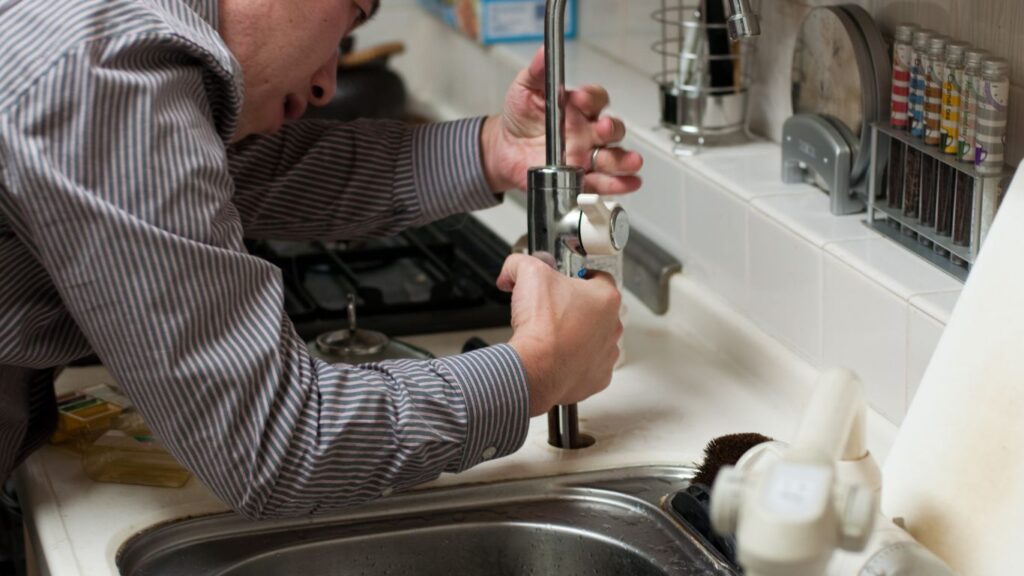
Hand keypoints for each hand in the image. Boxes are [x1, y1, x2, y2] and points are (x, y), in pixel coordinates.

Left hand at [481, 47, 642, 193]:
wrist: (505, 149)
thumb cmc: (520, 117)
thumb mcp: (525, 89)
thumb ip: (537, 71)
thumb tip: (544, 52)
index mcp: (578, 108)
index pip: (596, 99)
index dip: (591, 98)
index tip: (578, 99)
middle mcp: (588, 132)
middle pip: (612, 130)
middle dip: (611, 130)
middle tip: (601, 130)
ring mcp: (587, 155)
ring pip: (613, 157)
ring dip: (624, 160)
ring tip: (630, 162)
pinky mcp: (581, 178)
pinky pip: (603, 182)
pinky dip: (618, 184)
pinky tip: (628, 183)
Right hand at [497, 254, 622, 416]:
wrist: (535, 368)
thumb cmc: (542, 327)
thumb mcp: (528, 274)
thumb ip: (521, 263)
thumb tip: (513, 269)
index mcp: (605, 298)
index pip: (600, 278)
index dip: (579, 277)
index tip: (567, 281)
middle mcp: (612, 326)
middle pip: (597, 310)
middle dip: (576, 308)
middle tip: (553, 309)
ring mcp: (607, 354)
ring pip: (595, 339)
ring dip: (578, 336)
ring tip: (553, 336)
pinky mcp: (598, 378)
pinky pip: (588, 366)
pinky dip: (574, 362)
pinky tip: (557, 357)